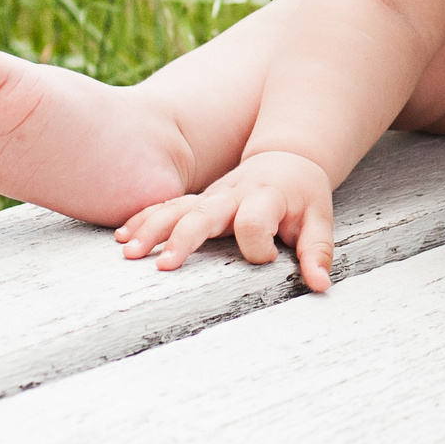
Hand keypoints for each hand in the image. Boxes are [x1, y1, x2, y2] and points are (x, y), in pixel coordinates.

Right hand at [116, 149, 338, 291]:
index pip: (254, 221)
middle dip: (184, 237)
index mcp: (267, 198)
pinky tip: (122, 236)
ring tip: (130, 252)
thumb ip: (318, 252)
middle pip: (205, 212)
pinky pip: (168, 206)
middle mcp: (234, 195)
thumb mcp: (320, 220)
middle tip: (164, 264)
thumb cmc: (303, 195)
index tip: (268, 259)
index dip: (258, 244)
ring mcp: (212, 196)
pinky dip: (144, 218)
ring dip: (153, 228)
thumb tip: (321, 285)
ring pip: (178, 207)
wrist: (288, 159)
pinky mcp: (198, 199)